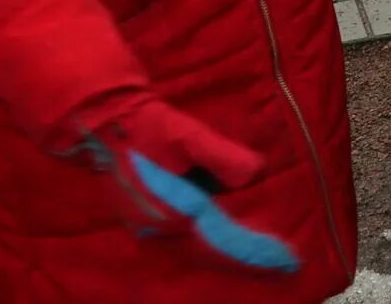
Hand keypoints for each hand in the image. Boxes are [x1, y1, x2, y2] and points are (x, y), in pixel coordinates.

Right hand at [65, 97, 298, 273]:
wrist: (103, 124)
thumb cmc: (150, 128)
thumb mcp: (191, 136)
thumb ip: (224, 157)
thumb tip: (255, 174)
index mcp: (173, 214)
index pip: (221, 243)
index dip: (254, 252)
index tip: (287, 261)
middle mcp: (160, 229)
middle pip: (209, 252)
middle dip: (244, 259)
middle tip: (282, 265)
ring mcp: (148, 227)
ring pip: (194, 248)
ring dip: (225, 253)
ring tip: (260, 256)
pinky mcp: (144, 218)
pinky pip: (182, 239)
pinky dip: (208, 242)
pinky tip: (225, 238)